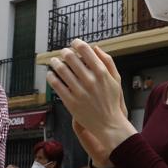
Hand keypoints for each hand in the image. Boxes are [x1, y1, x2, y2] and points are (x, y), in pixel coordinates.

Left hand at [47, 40, 133, 159]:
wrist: (108, 124)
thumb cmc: (112, 101)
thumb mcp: (116, 79)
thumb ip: (108, 61)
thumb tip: (95, 47)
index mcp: (101, 73)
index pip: (85, 50)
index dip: (77, 43)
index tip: (74, 43)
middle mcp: (90, 80)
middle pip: (70, 57)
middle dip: (64, 52)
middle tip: (63, 53)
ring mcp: (79, 91)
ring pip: (61, 70)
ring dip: (55, 62)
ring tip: (54, 61)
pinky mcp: (71, 102)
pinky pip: (56, 85)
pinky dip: (51, 77)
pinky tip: (51, 74)